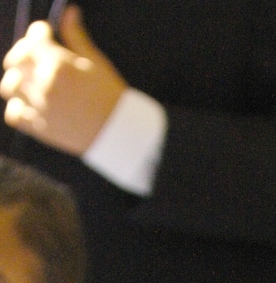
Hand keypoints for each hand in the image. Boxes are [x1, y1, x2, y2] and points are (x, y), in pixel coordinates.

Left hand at [1, 8, 125, 154]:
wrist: (120, 135)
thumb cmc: (111, 96)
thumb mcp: (96, 62)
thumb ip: (76, 36)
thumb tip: (70, 11)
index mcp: (59, 65)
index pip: (34, 38)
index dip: (39, 33)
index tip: (46, 35)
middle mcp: (45, 85)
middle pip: (15, 60)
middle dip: (24, 55)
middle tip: (36, 59)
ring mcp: (41, 108)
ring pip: (9, 87)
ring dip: (17, 81)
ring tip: (31, 83)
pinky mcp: (41, 130)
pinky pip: (13, 115)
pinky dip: (17, 108)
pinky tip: (29, 105)